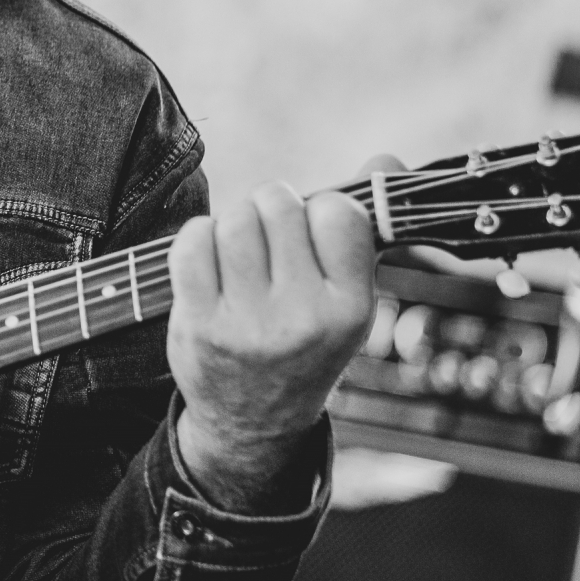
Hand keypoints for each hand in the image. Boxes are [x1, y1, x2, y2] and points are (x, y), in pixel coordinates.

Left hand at [165, 158, 392, 509]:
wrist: (253, 422)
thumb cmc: (304, 342)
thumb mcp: (346, 299)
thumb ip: (362, 227)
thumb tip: (387, 158)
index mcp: (351, 310)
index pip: (340, 213)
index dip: (319, 210)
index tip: (310, 232)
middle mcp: (303, 318)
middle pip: (278, 206)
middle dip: (269, 210)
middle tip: (268, 242)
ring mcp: (248, 324)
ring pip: (234, 220)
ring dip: (233, 224)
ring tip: (239, 254)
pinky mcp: (199, 325)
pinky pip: (192, 243)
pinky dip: (197, 239)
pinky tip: (209, 262)